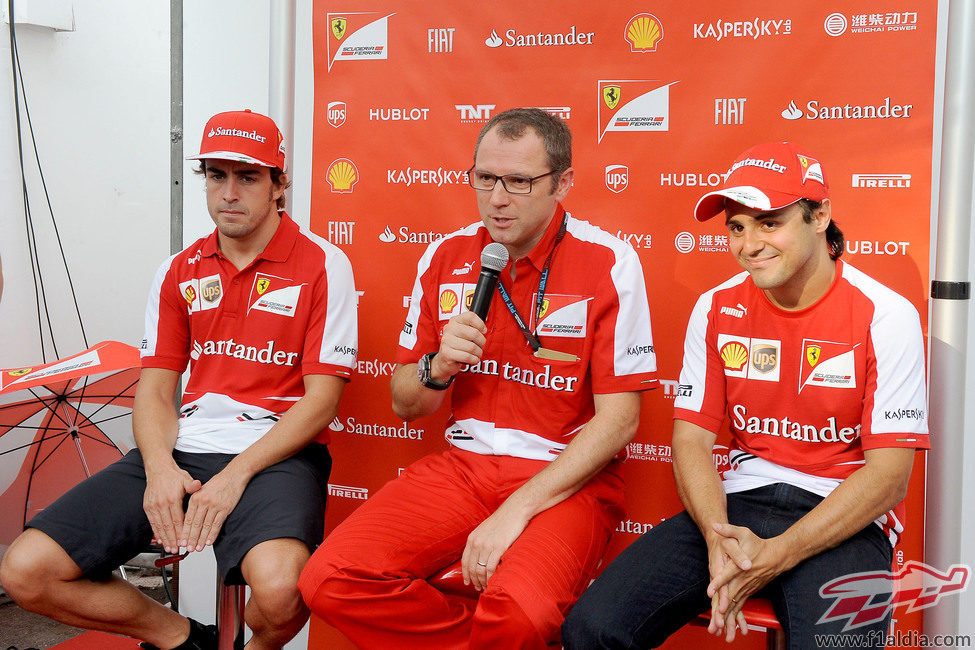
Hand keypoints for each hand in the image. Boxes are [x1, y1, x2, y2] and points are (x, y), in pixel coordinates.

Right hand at [143, 462, 201, 553]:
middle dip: (173, 539)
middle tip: (177, 550)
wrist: (158, 469)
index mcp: (172, 499)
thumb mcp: (186, 479)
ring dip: (164, 538)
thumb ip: (192, 485)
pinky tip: (160, 539)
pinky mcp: (147, 507)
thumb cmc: (173, 475)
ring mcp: (153, 506)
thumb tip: (198, 486)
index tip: (185, 541)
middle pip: (168, 526)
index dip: (181, 532)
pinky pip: (152, 522)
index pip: (177, 520)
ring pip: (159, 526)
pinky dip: (156, 532)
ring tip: (169, 548)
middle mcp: (161, 504)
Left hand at [180, 469, 247, 550]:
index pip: (188, 519)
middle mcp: (203, 502)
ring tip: (198, 548)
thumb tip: (188, 519)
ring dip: (201, 539)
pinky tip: (209, 542)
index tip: (181, 541)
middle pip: (196, 524)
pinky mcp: (225, 508)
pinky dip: (212, 534)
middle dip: (191, 538)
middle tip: (188, 548)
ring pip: (206, 526)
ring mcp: (214, 505)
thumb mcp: (202, 490)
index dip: (184, 532)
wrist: (234, 475)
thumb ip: (195, 503)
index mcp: (195, 497)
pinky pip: (217, 524)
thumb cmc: (218, 483)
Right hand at [433, 312, 486, 379]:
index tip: (483, 331)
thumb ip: (472, 327)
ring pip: (472, 347)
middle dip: (482, 342)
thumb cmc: (458, 344)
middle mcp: (449, 329)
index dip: (480, 324)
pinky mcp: (447, 353)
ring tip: (477, 354)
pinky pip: (467, 356)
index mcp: (455, 320)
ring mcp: (446, 341)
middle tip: (480, 346)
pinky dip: (474, 359)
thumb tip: (483, 330)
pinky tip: (473, 359)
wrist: (444, 359)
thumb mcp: (463, 332)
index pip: (470, 316)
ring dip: (478, 353)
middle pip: (474, 333)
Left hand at [460, 506, 529, 590]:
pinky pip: (491, 568)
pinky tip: (493, 581)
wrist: (514, 510)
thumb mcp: (485, 529)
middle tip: (478, 588)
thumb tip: (478, 556)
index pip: (465, 561)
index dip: (465, 574)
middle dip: (474, 581)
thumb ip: (479, 541)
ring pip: (480, 570)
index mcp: (472, 538)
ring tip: (486, 587)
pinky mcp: (499, 547)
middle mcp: (477, 542)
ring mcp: (487, 545)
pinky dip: (491, 578)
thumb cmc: (502, 520)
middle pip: (472, 568)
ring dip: (482, 581)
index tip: (467, 582)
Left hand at [706, 522, 784, 641]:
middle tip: (714, 620)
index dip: (718, 583)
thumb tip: (714, 525)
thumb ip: (728, 529)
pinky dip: (735, 616)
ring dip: (728, 617)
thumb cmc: (758, 544)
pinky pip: (741, 605)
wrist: (777, 556)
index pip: (727, 575)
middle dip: (722, 608)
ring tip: (720, 629)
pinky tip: (728, 626)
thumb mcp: (743, 532)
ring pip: (736, 604)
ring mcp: (747, 587)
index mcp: (740, 566)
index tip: (710, 591)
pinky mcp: (750, 592)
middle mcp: (743, 579)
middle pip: (730, 595)